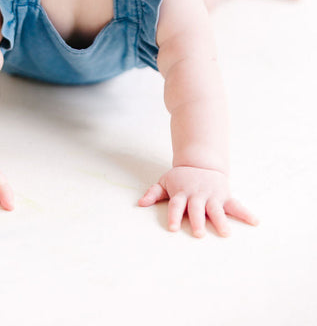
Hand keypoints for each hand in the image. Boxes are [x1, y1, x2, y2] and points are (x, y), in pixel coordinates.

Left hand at [137, 166, 257, 237]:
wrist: (201, 162)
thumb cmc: (181, 177)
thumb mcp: (166, 181)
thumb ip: (154, 193)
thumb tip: (140, 204)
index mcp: (182, 193)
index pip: (175, 205)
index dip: (173, 216)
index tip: (171, 228)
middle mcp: (197, 195)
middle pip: (196, 209)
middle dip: (197, 220)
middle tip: (199, 233)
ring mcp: (212, 195)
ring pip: (216, 209)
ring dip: (220, 221)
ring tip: (225, 233)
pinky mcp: (224, 196)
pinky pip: (236, 205)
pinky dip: (246, 213)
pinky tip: (255, 221)